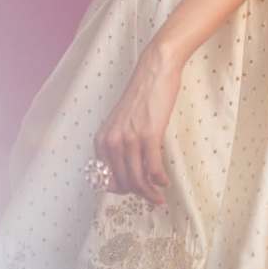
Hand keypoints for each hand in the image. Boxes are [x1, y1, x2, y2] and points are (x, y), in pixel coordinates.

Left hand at [93, 39, 182, 204]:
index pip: (105, 177)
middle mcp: (112, 141)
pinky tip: (165, 182)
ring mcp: (130, 139)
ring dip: (150, 193)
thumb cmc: (142, 95)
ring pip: (137, 179)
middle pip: (123, 182)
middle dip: (138, 194)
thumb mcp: (122, 122)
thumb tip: (129, 171)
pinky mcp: (149, 136)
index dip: (120, 190)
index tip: (133, 192)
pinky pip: (152, 169)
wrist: (155, 70)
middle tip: (152, 198)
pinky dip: (159, 181)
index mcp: (102, 139)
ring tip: (159, 197)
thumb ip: (120, 144)